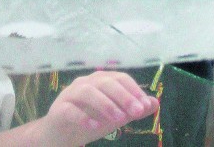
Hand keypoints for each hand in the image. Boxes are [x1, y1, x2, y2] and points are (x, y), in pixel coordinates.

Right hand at [38, 70, 158, 146]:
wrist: (60, 135)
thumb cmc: (90, 121)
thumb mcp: (115, 117)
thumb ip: (132, 110)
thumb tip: (155, 103)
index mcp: (100, 81)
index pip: (120, 78)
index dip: (133, 91)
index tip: (145, 107)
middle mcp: (85, 83)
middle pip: (105, 82)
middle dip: (123, 96)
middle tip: (137, 112)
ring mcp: (70, 94)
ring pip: (88, 92)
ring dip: (105, 104)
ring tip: (119, 120)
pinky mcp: (58, 110)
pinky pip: (70, 110)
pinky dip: (83, 117)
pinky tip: (94, 127)